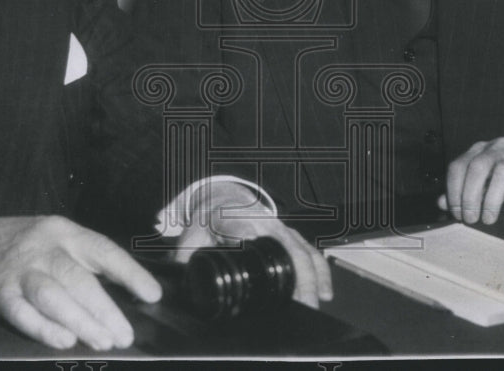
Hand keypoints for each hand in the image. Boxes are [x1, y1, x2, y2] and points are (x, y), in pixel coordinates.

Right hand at [0, 212, 161, 349]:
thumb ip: (84, 258)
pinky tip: (64, 340)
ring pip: (54, 296)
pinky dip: (44, 328)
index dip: (130, 273)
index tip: (152, 295)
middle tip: (125, 335)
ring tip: (102, 342)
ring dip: (81, 321)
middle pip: (79, 279)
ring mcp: (20, 270)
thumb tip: (126, 289)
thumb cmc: (21, 245)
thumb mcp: (55, 237)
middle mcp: (44, 248)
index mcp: (65, 232)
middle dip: (106, 310)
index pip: (104, 250)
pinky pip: (23, 313)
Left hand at [172, 182, 332, 308]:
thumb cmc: (208, 218)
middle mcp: (264, 222)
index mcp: (237, 219)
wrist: (222, 198)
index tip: (269, 271)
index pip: (251, 234)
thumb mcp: (191, 234)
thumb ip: (185, 257)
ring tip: (317, 302)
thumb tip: (179, 280)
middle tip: (302, 305)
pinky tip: (325, 292)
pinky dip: (321, 271)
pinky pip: (309, 251)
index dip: (262, 251)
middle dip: (299, 277)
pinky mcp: (289, 235)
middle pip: (288, 248)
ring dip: (314, 276)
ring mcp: (280, 228)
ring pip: (303, 249)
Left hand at [439, 136, 503, 225]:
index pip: (459, 166)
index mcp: (481, 149)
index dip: (453, 191)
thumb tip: (442, 203)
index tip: (456, 212)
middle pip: (478, 167)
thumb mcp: (487, 179)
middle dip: (470, 196)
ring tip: (488, 220)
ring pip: (502, 172)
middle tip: (470, 219)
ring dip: (491, 199)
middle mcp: (498, 148)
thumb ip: (464, 188)